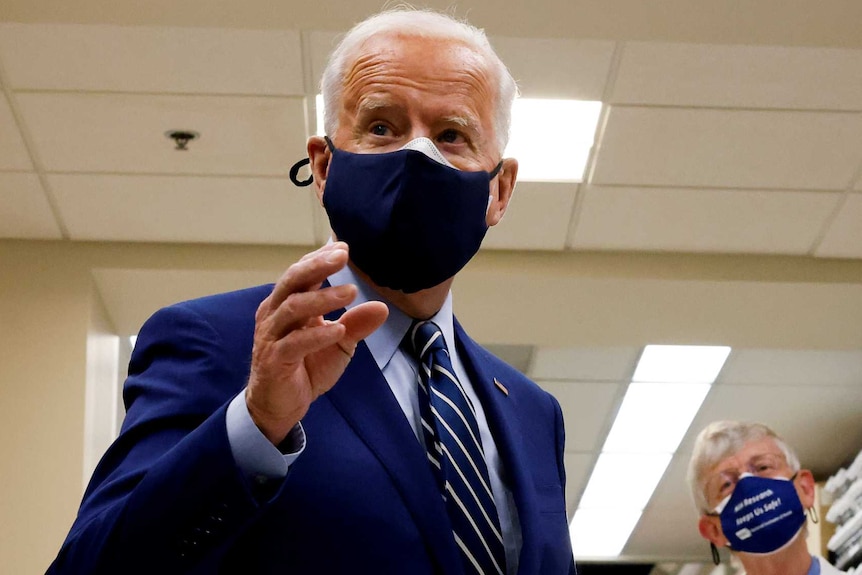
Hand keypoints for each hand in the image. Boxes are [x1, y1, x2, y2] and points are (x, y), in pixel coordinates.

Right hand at [246, 242, 388, 444]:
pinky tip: (338, 329)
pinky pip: (294, 343)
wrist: (279, 406)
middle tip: (342, 256)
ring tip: (350, 293)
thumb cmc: (306, 368)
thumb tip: (382, 307)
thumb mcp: (339, 344)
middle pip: (292, 281)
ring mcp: (272, 336)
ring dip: (322, 298)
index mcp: (288, 305)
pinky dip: (317, 335)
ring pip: (292, 308)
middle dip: (317, 266)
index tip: (344, 246)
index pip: (301, 273)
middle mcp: (275, 315)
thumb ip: (357, 324)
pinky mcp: (274, 360)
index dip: (319, 258)